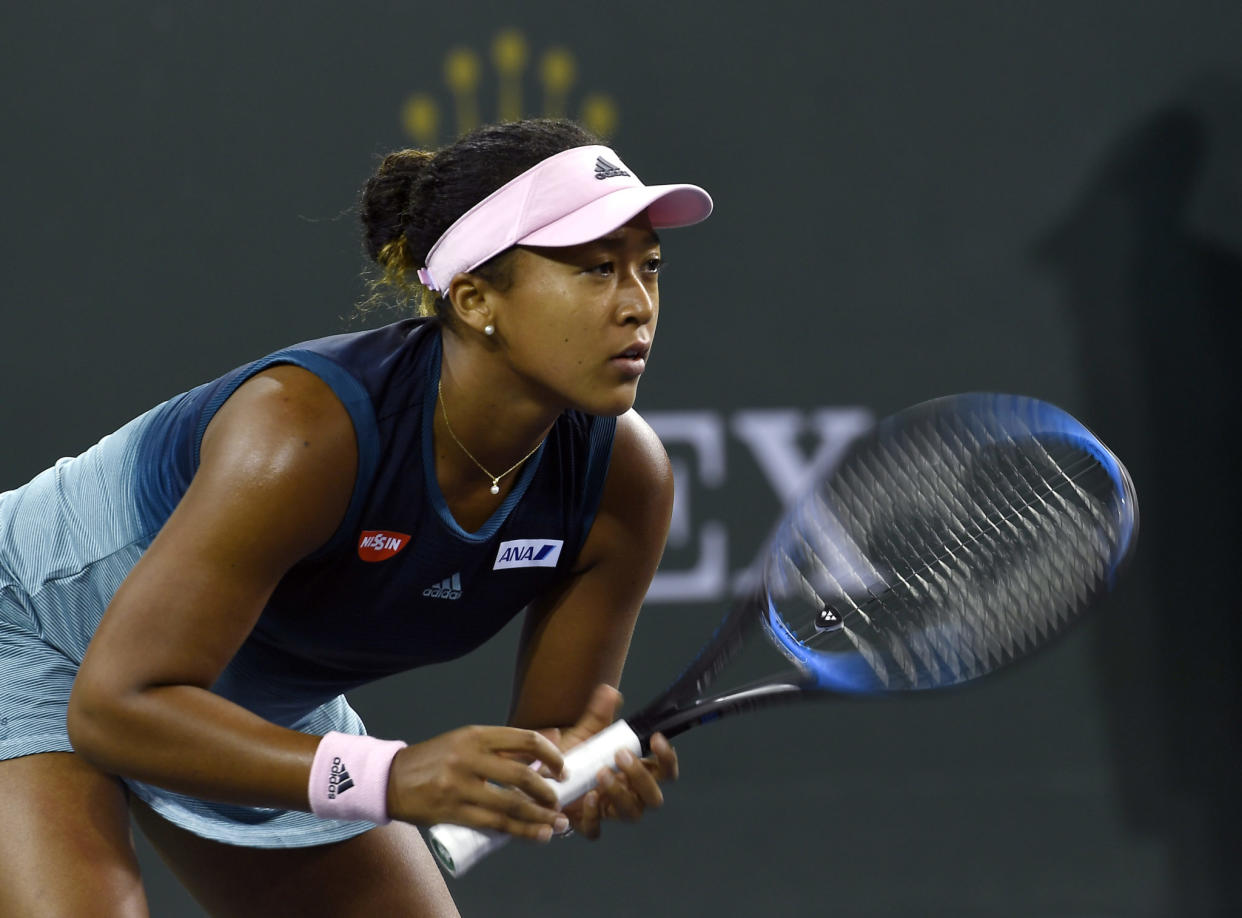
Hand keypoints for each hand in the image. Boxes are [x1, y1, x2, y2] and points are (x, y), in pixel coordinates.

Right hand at [386, 726, 569, 841]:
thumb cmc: (435, 759)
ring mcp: (459, 786)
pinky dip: (521, 831)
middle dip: (548, 791)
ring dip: (540, 816)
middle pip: (522, 775)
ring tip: (557, 822)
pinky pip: (494, 824)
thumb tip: (551, 738)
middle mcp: (468, 757)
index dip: (551, 755)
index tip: (563, 768)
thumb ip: (506, 744)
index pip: (525, 740)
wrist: (390, 779)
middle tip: (559, 800)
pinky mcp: (452, 812)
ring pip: (511, 804)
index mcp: (475, 735)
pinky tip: (537, 835)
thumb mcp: (467, 741)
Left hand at [546, 685, 679, 839]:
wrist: (544, 776)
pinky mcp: (588, 824)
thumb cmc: (576, 755)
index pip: (665, 771)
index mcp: (637, 771)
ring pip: (632, 813)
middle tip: (620, 756)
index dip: (667, 758)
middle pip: (654, 797)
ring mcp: (611, 812)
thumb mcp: (586, 732)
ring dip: (620, 793)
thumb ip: (599, 714)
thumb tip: (609, 691)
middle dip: (641, 777)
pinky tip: (588, 798)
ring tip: (601, 774)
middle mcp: (631, 794)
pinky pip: (597, 830)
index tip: (656, 738)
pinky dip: (594, 816)